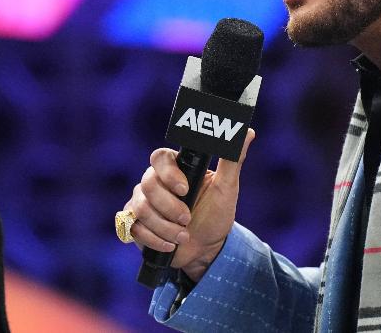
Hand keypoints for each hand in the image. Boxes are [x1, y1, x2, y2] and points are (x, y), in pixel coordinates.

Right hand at [123, 129, 254, 281]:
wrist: (206, 248)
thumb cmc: (216, 215)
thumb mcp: (227, 189)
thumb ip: (233, 160)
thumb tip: (248, 132)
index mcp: (175, 168)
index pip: (160, 157)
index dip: (168, 173)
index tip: (185, 189)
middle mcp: (154, 182)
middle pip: (147, 184)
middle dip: (169, 207)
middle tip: (187, 219)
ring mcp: (141, 202)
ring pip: (141, 208)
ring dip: (165, 227)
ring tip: (183, 235)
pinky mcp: (134, 223)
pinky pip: (133, 227)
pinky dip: (154, 239)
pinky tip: (170, 245)